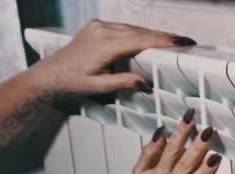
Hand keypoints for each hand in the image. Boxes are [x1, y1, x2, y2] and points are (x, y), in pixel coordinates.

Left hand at [32, 19, 194, 95]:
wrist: (49, 73)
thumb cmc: (72, 82)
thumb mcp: (99, 87)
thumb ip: (123, 82)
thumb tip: (146, 82)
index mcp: (104, 45)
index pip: (140, 40)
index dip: (163, 41)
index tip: (182, 42)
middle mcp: (102, 30)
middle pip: (140, 32)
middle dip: (163, 36)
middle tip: (185, 41)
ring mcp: (99, 26)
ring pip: (133, 28)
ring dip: (152, 35)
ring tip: (172, 41)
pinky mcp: (97, 26)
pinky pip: (123, 28)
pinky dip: (139, 33)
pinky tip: (150, 39)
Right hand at [117, 109, 220, 173]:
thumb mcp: (138, 172)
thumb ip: (149, 152)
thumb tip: (159, 133)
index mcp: (159, 172)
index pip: (172, 147)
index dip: (181, 131)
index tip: (191, 117)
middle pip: (186, 162)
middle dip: (198, 145)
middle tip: (209, 131)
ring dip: (205, 170)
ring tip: (216, 156)